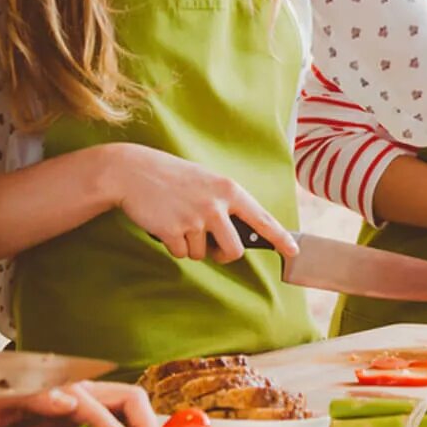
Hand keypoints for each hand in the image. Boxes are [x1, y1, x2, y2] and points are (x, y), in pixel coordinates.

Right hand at [100, 144, 298, 262]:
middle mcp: (216, 205)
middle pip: (234, 250)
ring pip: (202, 254)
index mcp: (229, 190)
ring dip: (191, 246)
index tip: (294, 250)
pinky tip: (165, 224)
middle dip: (223, 255)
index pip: (262, 218)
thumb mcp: (206, 181)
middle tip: (212, 247)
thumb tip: (237, 233)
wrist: (133, 171)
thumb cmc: (172, 177)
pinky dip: (173, 245)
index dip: (281, 237)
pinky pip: (180, 253)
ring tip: (178, 220)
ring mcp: (195, 219)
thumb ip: (224, 203)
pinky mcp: (173, 231)